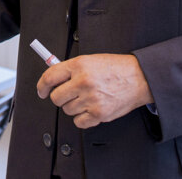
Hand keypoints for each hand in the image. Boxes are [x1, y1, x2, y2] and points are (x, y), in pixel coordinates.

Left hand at [35, 53, 152, 127]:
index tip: (42, 90)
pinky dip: (82, 118)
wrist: (139, 77)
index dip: (42, 86)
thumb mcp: (90, 60)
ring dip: (73, 106)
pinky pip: (79, 122)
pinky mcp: (99, 114)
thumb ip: (71, 69)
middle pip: (56, 98)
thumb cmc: (116, 68)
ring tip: (86, 98)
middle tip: (69, 94)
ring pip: (67, 110)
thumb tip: (54, 79)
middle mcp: (83, 82)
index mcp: (79, 65)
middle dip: (60, 97)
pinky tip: (89, 109)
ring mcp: (91, 99)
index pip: (50, 77)